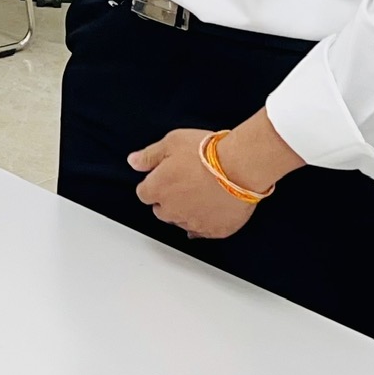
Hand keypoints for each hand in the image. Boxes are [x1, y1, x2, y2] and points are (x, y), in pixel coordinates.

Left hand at [129, 129, 259, 239]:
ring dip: (187, 211)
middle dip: (169, 200)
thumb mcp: (172, 142)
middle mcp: (172, 211)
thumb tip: (133, 162)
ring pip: (182, 222)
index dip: (155, 184)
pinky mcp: (215, 231)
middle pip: (162, 211)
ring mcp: (193, 223)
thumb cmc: (207, 152)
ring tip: (202, 192)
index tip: (166, 177)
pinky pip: (204, 232)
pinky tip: (211, 209)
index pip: (144, 194)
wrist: (240, 166)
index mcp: (158, 189)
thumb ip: (149, 156)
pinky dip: (205, 222)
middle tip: (186, 183)